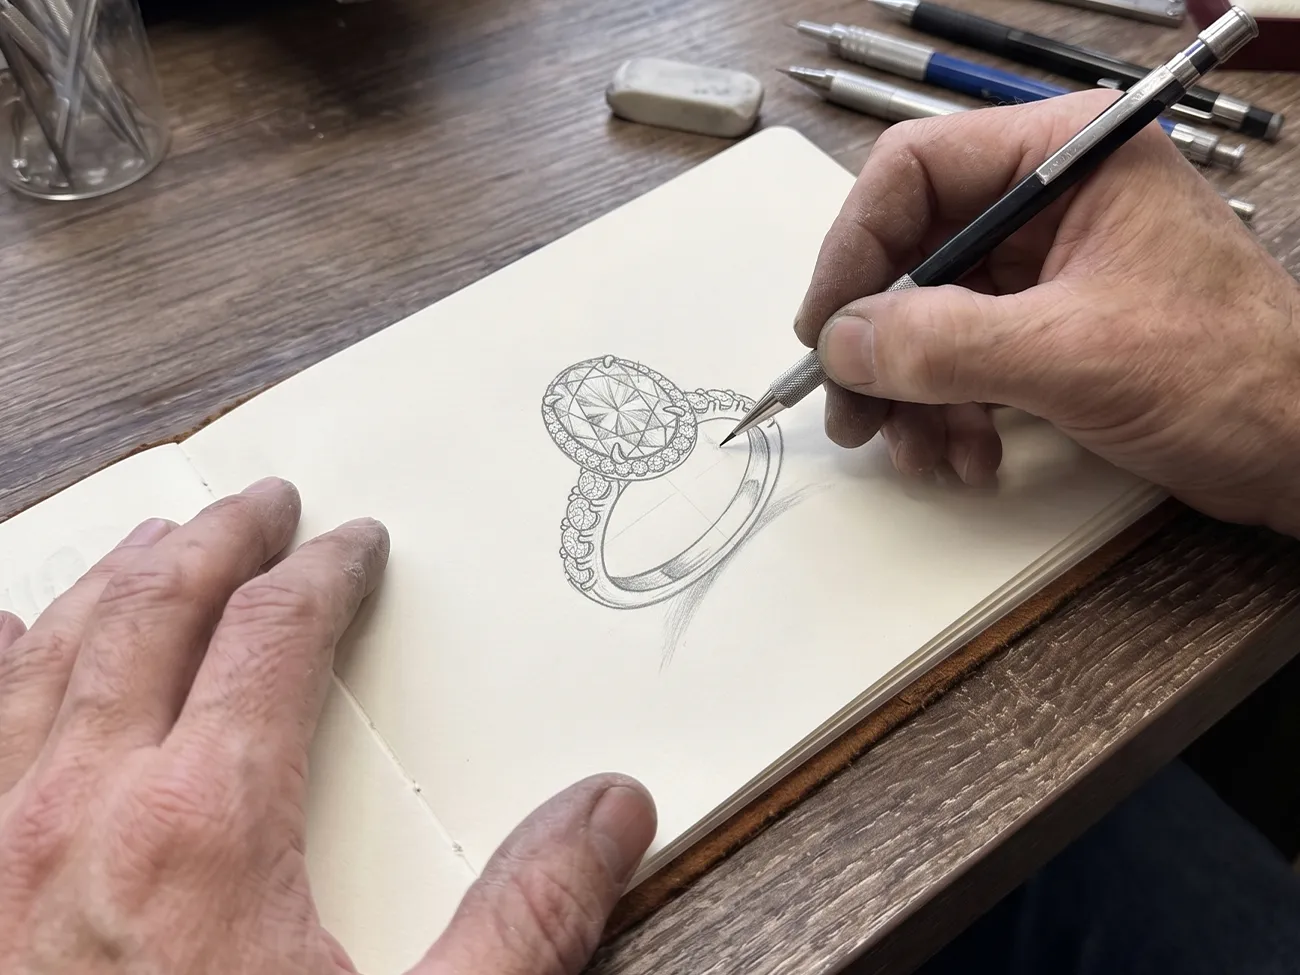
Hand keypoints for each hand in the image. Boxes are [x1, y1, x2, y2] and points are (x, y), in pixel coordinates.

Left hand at [0, 479, 654, 973]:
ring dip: (109, 580)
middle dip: (219, 539)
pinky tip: (2, 640)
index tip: (354, 544)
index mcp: (202, 825)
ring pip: (42, 650)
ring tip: (154, 540)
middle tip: (262, 500)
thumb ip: (526, 920)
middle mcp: (77, 808)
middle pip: (154, 609)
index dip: (325, 572)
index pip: (276, 634)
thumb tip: (611, 810)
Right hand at [796, 90, 1299, 536]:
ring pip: (929, 317)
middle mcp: (1050, 202)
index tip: (826, 325)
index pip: (916, 171)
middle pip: (913, 253)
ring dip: (910, 394)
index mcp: (1066, 157)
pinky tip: (966, 456)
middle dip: (880, 343)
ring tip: (919, 453)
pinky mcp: (1048, 329)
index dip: (856, 247)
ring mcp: (1048, 269)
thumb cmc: (1232, 377)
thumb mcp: (1072, 354)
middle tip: (852, 411)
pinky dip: (948, 412)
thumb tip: (843, 343)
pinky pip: (962, 360)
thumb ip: (945, 343)